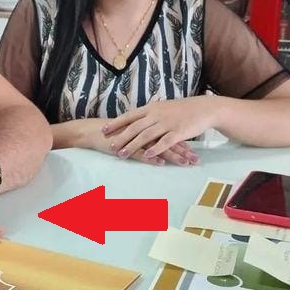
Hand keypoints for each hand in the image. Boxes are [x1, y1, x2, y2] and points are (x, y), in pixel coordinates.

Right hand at [63, 116, 198, 166]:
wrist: (93, 132)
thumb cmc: (114, 132)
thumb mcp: (133, 131)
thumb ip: (146, 134)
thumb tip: (160, 139)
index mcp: (148, 126)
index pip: (169, 134)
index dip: (183, 143)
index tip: (195, 152)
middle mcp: (145, 131)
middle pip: (168, 141)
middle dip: (184, 152)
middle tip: (196, 161)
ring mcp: (136, 139)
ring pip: (158, 147)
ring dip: (173, 156)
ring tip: (186, 163)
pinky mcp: (126, 146)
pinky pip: (141, 153)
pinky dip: (151, 157)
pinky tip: (161, 163)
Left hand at [102, 97, 214, 160]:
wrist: (203, 108)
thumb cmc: (182, 110)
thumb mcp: (162, 108)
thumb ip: (148, 114)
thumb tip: (134, 119)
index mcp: (151, 108)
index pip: (129, 116)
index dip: (116, 123)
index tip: (103, 130)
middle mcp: (156, 115)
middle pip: (134, 127)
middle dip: (120, 137)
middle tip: (110, 146)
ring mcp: (167, 123)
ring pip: (146, 136)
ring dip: (133, 145)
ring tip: (122, 154)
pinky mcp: (178, 132)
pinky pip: (164, 142)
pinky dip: (154, 149)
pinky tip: (146, 155)